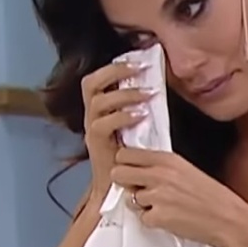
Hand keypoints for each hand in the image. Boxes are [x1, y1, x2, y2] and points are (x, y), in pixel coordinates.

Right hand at [80, 60, 154, 198]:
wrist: (118, 187)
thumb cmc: (133, 156)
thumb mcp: (138, 127)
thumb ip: (141, 108)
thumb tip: (157, 87)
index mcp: (100, 109)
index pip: (96, 79)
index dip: (113, 66)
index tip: (138, 60)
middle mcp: (91, 116)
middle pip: (90, 83)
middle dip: (114, 71)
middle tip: (140, 68)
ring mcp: (91, 129)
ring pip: (98, 101)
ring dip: (125, 94)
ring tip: (148, 94)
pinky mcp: (95, 144)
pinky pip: (103, 124)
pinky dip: (123, 116)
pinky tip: (141, 114)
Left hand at [111, 147, 247, 246]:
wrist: (229, 220)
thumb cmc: (213, 197)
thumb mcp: (187, 170)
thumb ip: (162, 167)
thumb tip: (139, 169)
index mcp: (168, 159)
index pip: (126, 153)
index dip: (126, 163)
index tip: (132, 170)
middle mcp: (159, 174)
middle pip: (118, 173)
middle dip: (125, 183)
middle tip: (140, 190)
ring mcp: (157, 196)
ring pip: (129, 198)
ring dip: (142, 204)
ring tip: (164, 207)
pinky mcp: (157, 217)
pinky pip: (142, 218)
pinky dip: (153, 221)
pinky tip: (170, 218)